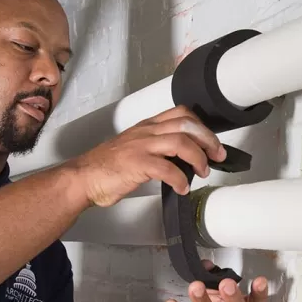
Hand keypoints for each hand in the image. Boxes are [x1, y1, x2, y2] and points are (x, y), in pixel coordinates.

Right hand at [70, 106, 226, 206]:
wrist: (83, 177)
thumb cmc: (107, 167)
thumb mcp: (135, 148)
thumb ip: (158, 147)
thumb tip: (184, 158)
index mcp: (146, 126)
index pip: (181, 113)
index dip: (202, 126)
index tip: (211, 142)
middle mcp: (146, 132)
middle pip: (186, 125)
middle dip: (208, 140)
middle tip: (218, 156)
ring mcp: (141, 147)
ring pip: (181, 143)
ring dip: (198, 158)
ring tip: (203, 172)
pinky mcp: (136, 164)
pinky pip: (167, 169)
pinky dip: (180, 179)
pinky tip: (182, 188)